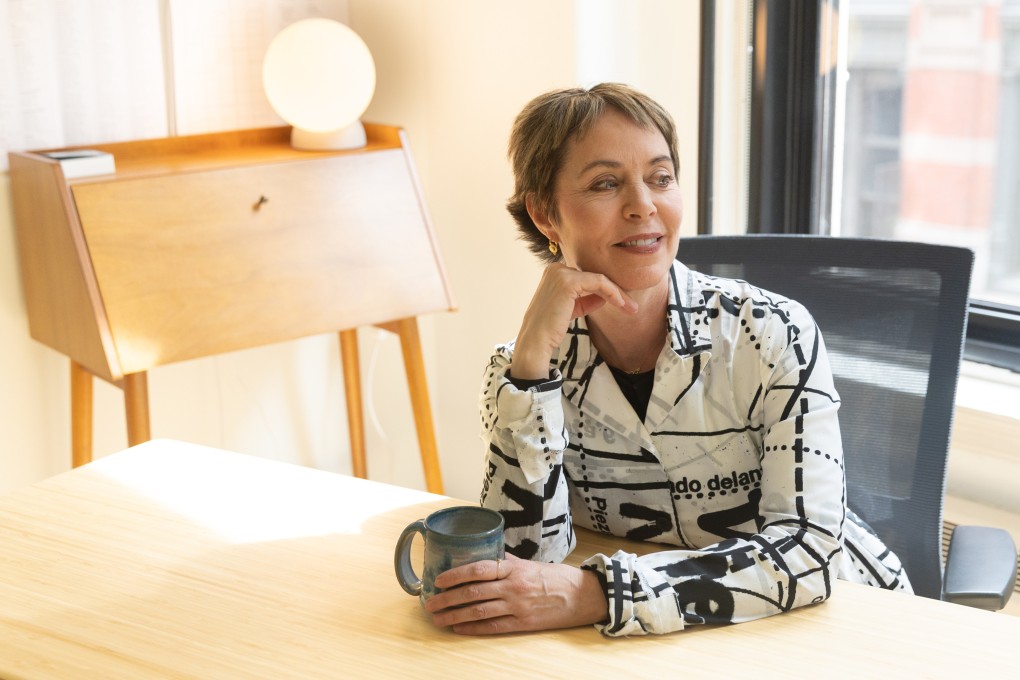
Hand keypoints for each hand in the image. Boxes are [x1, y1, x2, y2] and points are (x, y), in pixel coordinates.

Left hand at [424, 554, 607, 634]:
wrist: (582, 596)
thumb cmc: (556, 577)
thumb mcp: (531, 563)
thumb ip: (508, 561)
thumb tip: (487, 555)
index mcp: (514, 568)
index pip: (478, 569)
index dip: (455, 575)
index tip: (438, 580)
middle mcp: (513, 587)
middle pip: (473, 592)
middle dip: (448, 598)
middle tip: (430, 603)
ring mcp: (518, 606)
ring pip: (479, 611)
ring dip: (455, 615)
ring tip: (438, 618)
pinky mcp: (523, 623)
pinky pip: (493, 626)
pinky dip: (474, 628)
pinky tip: (459, 628)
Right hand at [511, 264, 637, 379]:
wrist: (536, 341)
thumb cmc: (551, 329)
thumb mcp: (571, 309)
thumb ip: (586, 299)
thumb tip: (606, 295)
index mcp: (554, 272)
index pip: (587, 277)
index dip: (607, 289)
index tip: (623, 303)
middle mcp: (556, 268)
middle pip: (594, 276)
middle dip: (616, 290)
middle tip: (632, 307)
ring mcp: (560, 273)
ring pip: (599, 279)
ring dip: (618, 293)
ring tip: (632, 308)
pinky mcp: (568, 282)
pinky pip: (599, 283)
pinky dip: (613, 293)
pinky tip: (622, 304)